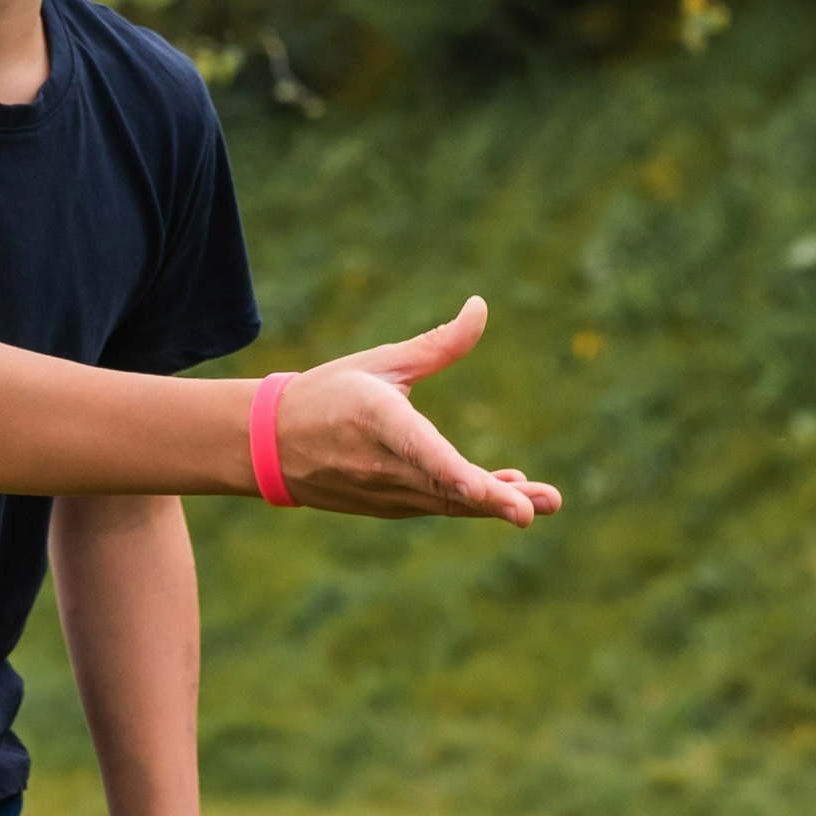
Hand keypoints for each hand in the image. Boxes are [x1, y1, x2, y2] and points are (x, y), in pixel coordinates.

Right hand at [276, 297, 559, 527]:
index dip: (459, 475)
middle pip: (446, 488)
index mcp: (377, 419)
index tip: (491, 490)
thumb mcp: (380, 362)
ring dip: (495, 503)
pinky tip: (509, 493)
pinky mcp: (390, 506)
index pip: (424, 452)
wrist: (271, 445)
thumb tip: (481, 307)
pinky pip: (438, 505)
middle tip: (538, 508)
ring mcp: (385, 492)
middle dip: (494, 500)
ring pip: (448, 502)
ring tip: (544, 502)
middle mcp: (382, 464)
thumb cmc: (329, 394)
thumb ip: (437, 344)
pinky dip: (472, 501)